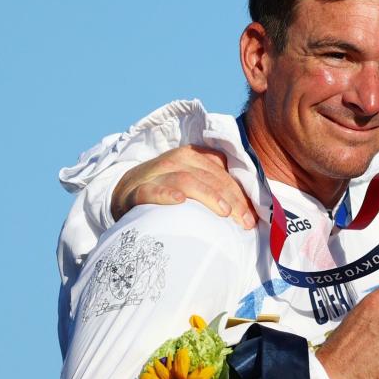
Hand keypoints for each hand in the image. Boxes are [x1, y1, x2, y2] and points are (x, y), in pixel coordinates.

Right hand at [111, 145, 256, 228]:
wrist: (127, 191)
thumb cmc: (171, 190)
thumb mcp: (195, 182)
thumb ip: (218, 189)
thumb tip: (249, 214)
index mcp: (196, 156)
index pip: (224, 173)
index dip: (241, 195)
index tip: (252, 218)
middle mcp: (178, 160)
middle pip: (211, 177)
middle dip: (232, 200)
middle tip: (244, 222)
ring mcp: (157, 173)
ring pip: (187, 179)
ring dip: (208, 195)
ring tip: (224, 212)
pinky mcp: (138, 189)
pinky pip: (153, 190)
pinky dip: (167, 194)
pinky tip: (180, 201)